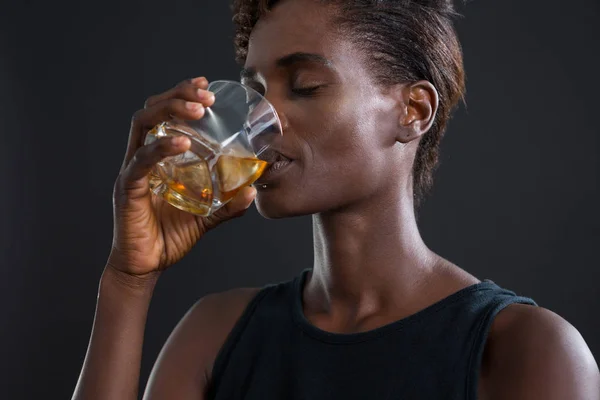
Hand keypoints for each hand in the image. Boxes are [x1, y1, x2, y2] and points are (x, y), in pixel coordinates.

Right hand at [107, 77, 256, 278]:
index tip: (205, 86)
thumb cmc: (169, 237)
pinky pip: (141, 160)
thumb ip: (226, 205)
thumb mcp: (206, 217)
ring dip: (170, 110)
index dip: (182, 95)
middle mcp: (142, 156)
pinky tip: (182, 144)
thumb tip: (252, 190)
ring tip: (197, 110)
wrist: (146, 265)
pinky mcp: (128, 187)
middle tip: (205, 95)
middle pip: (152, 110)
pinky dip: (161, 148)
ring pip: (143, 125)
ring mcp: (133, 169)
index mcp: (158, 157)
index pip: (164, 114)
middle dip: (178, 96)